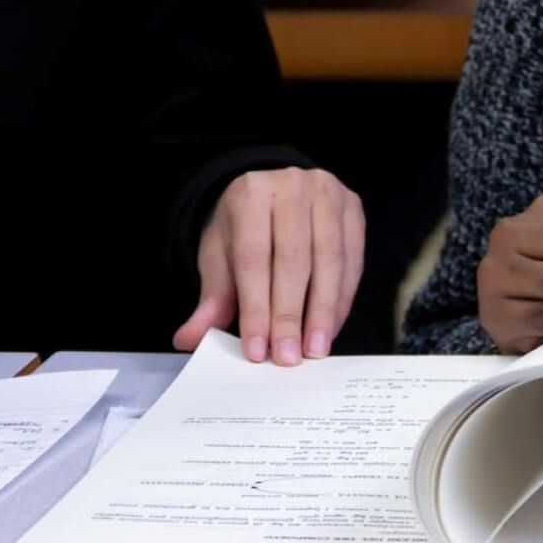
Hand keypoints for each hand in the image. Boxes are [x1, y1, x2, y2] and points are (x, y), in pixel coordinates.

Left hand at [172, 168, 364, 365]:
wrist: (276, 196)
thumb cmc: (246, 230)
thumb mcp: (221, 257)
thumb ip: (212, 297)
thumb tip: (189, 338)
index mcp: (251, 193)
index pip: (253, 258)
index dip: (256, 307)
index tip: (258, 349)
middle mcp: (293, 186)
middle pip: (294, 259)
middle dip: (290, 314)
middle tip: (287, 357)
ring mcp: (329, 194)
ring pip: (329, 260)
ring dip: (322, 311)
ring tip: (314, 349)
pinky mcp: (354, 209)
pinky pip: (352, 261)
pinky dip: (341, 300)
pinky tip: (330, 328)